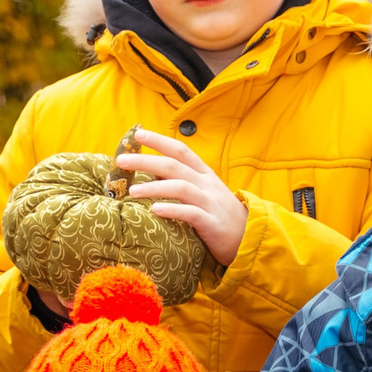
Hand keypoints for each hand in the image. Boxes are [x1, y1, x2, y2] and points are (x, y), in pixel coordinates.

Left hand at [116, 128, 246, 269]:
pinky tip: (155, 210)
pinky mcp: (212, 224)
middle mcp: (207, 185)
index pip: (180, 151)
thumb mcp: (204, 193)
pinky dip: (172, 210)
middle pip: (174, 166)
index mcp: (204, 174)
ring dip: (154, 187)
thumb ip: (182, 181)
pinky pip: (190, 214)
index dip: (160, 140)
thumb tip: (153, 173)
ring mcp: (210, 203)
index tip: (138, 133)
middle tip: (121, 159)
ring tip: (132, 191)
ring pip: (180, 188)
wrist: (250, 238)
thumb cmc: (220, 215)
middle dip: (146, 160)